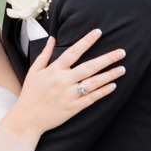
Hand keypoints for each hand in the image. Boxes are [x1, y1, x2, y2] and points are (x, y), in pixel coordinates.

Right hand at [8, 29, 124, 138]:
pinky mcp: (74, 108)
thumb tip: (52, 38)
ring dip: (110, 75)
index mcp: (54, 70)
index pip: (74, 51)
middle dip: (107, 59)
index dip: (87, 41)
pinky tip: (113, 86)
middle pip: (89, 67)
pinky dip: (103, 92)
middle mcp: (64, 81)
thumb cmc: (30, 93)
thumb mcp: (34, 71)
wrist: (28, 118)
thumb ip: (45, 54)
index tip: (98, 32)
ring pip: (94, 83)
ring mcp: (70, 95)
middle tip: (122, 52)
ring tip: (122, 68)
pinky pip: (92, 98)